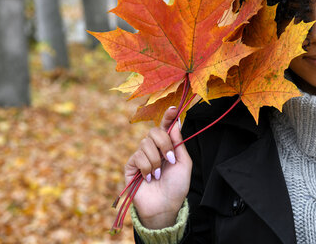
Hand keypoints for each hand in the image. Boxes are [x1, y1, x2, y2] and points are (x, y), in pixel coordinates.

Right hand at [125, 106, 191, 228]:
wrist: (165, 206)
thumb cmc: (176, 186)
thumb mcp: (184, 163)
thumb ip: (178, 143)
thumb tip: (175, 123)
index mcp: (167, 146)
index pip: (166, 127)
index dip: (168, 116)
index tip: (173, 109)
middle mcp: (153, 149)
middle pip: (154, 131)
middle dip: (164, 143)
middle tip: (170, 159)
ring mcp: (141, 156)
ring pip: (146, 144)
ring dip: (156, 160)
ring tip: (159, 174)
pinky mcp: (131, 166)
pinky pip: (138, 156)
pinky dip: (147, 167)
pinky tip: (150, 178)